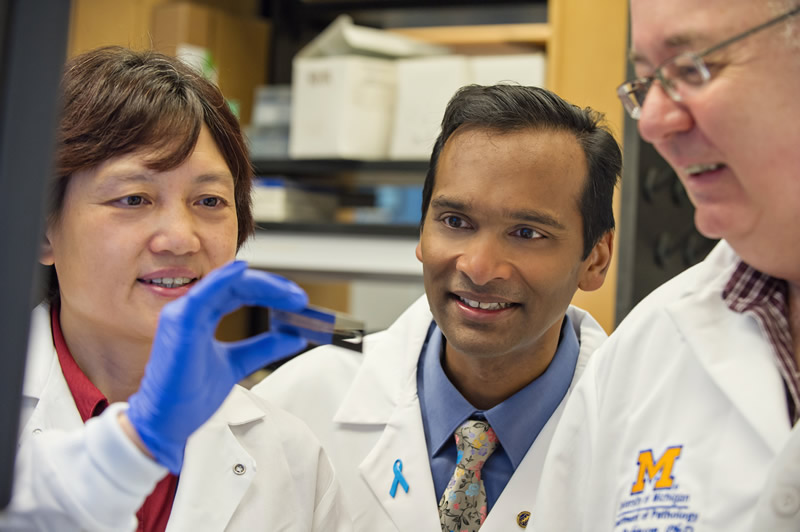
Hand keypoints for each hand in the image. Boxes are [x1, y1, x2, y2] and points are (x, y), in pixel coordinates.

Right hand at [127, 261, 307, 472]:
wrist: (167, 423)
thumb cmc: (190, 395)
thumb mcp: (238, 364)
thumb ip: (264, 348)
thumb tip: (294, 337)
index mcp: (202, 317)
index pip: (240, 292)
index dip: (270, 291)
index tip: (297, 301)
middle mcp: (190, 311)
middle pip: (237, 284)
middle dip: (272, 287)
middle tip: (299, 298)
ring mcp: (182, 314)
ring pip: (225, 284)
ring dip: (261, 284)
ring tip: (288, 293)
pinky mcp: (179, 324)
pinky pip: (203, 295)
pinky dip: (223, 280)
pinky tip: (243, 271)